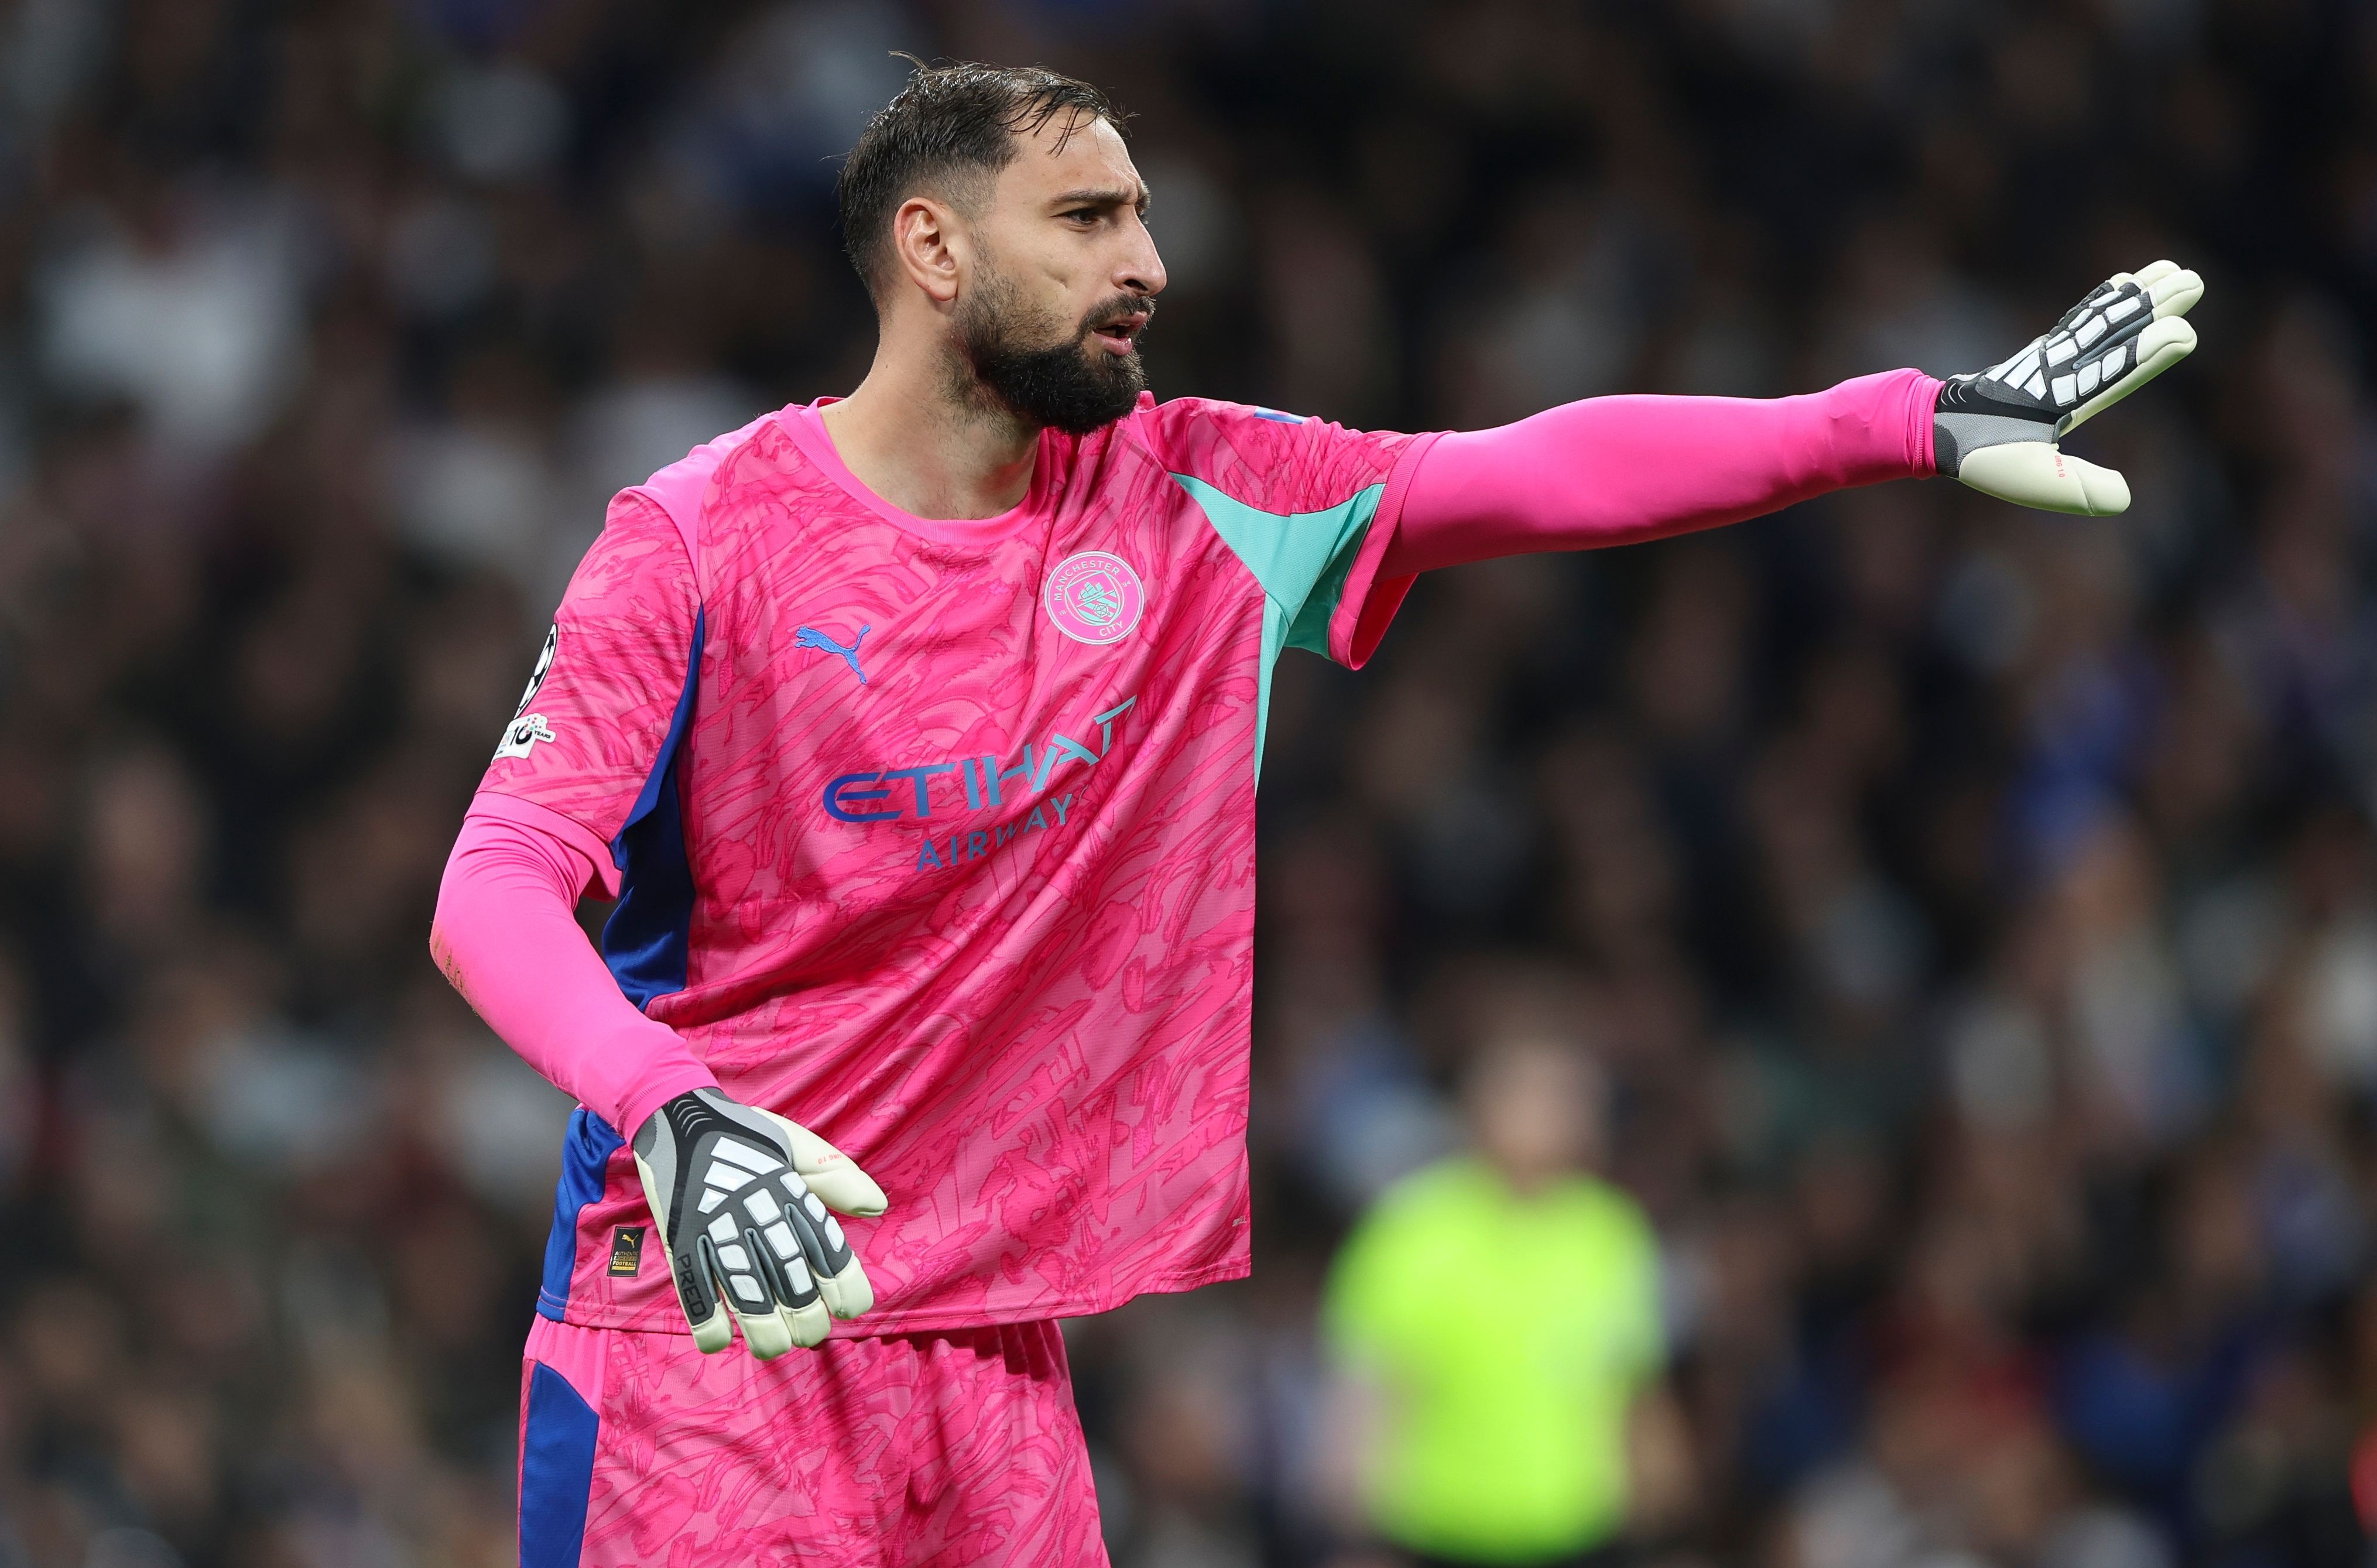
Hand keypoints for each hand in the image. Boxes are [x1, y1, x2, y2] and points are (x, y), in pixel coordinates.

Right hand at [631, 1087, 887, 1357]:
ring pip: (745, 1291)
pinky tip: (718, 1340)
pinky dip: (705, 1320)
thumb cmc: (746, 1134)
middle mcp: (756, 1211)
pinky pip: (692, 1286)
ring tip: (773, 1345)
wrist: (677, 1111)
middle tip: (810, 1331)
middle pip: (790, 1278)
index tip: (852, 1308)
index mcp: (789, 1190)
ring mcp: (715, 1226)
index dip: (844, 1284)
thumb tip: (879, 1206)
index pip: (826, 1246)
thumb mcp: (798, 1145)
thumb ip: (837, 1177)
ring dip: (763, 1329)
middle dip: (806, 1317)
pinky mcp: (679, 1236)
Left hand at [1935, 260, 2202, 515]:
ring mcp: (2052, 356)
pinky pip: (2080, 319)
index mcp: (2060, 397)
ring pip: (2100, 318)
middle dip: (2151, 308)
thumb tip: (2124, 497)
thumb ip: (2078, 489)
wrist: (1938, 427)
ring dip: (2136, 295)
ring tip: (2171, 270)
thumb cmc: (1983, 456)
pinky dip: (2105, 299)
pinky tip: (2124, 284)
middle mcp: (2060, 369)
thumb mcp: (2031, 480)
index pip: (2112, 371)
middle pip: (2112, 332)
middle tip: (2192, 281)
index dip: (2145, 353)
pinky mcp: (2044, 352)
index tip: (2182, 333)